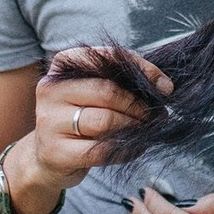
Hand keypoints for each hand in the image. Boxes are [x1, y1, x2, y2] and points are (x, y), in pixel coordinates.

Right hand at [12, 47, 173, 208]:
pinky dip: (126, 150)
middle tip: (158, 114)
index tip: (165, 87)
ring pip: (105, 121)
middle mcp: (50, 88)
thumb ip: (123, 80)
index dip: (142, 70)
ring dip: (134, 126)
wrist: (48, 156)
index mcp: (63, 64)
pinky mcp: (55, 152)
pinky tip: (136, 148)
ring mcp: (49, 121)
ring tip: (147, 129)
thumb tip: (164, 86)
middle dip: (139, 105)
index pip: (108, 58)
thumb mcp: (94, 90)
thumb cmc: (80, 115)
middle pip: (108, 92)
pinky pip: (101, 150)